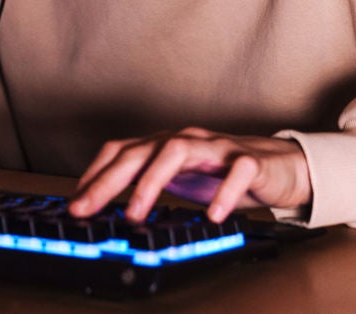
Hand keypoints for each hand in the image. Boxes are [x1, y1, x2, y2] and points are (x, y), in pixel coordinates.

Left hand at [68, 127, 310, 223]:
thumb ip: (148, 187)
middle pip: (141, 150)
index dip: (94, 174)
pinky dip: (223, 192)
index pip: (121, 151)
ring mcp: (218, 147)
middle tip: (87, 208)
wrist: (282, 167)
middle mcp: (186, 140)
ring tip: (135, 213)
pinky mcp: (251, 160)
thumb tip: (107, 208)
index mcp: (165, 145)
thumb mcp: (179, 181)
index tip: (73, 202)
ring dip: (152, 182)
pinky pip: (236, 171)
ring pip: (178, 151)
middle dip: (109, 180)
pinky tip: (213, 214)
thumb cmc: (225, 173)